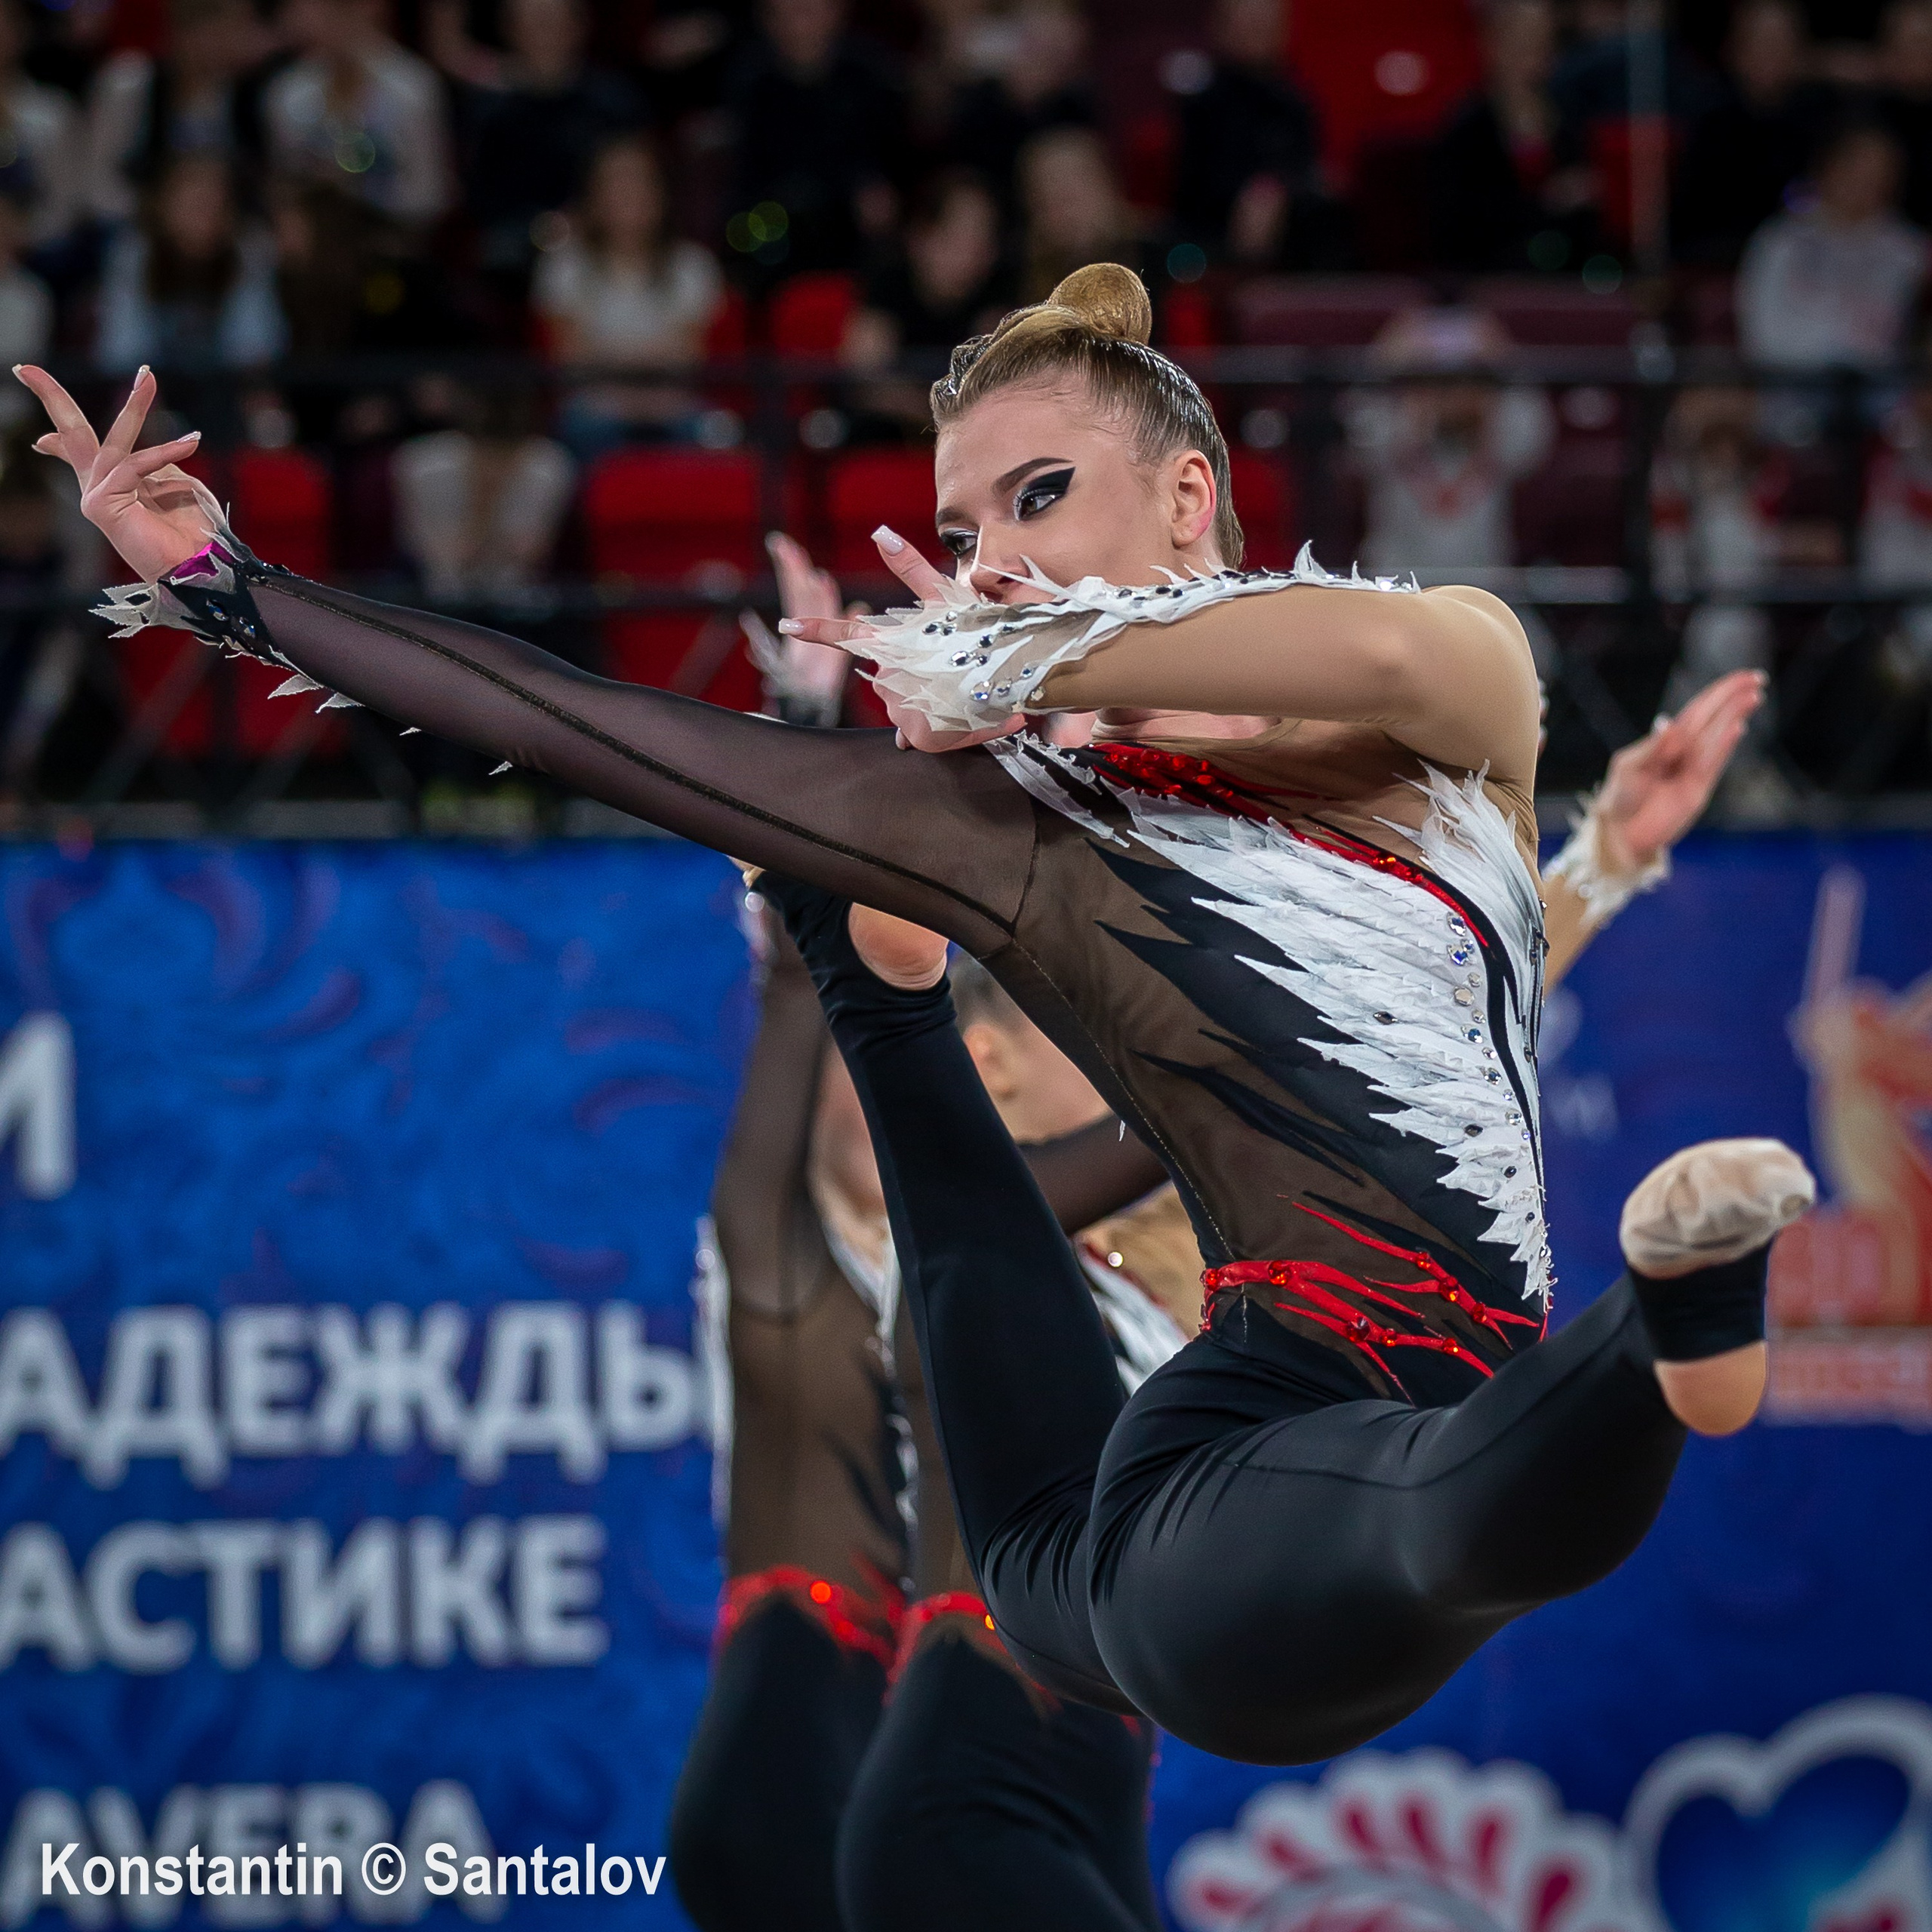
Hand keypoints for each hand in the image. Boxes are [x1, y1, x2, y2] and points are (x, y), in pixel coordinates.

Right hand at [17, 365, 215, 581]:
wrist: (203, 566)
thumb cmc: (195, 530)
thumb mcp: (176, 483)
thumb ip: (155, 462)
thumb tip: (136, 450)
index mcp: (113, 483)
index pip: (76, 449)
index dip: (56, 426)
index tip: (31, 396)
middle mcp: (97, 488)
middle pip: (71, 434)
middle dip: (49, 395)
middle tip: (23, 367)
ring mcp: (95, 496)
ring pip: (111, 440)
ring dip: (135, 405)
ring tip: (147, 376)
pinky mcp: (101, 505)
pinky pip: (135, 466)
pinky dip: (164, 452)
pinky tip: (190, 442)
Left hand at [778, 524, 1019, 750]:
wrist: (1025, 670)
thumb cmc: (988, 633)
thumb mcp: (950, 601)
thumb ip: (910, 570)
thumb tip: (879, 534)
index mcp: (896, 640)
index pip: (851, 632)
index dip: (818, 629)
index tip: (789, 626)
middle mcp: (895, 674)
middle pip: (891, 680)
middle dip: (916, 681)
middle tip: (952, 675)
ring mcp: (904, 705)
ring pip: (904, 705)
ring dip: (927, 704)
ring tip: (962, 694)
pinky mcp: (919, 734)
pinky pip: (916, 734)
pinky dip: (937, 730)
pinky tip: (961, 718)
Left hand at [1595, 670, 1764, 870]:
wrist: (1620, 834)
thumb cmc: (1619, 797)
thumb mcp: (1628, 768)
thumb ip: (1652, 748)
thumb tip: (1669, 722)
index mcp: (1665, 740)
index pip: (1697, 710)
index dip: (1718, 692)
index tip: (1741, 677)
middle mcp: (1683, 752)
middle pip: (1712, 718)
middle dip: (1733, 698)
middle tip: (1757, 679)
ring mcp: (1693, 770)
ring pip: (1717, 737)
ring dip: (1734, 717)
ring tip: (1753, 697)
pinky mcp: (1698, 790)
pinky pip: (1714, 763)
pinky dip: (1724, 746)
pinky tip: (1737, 728)